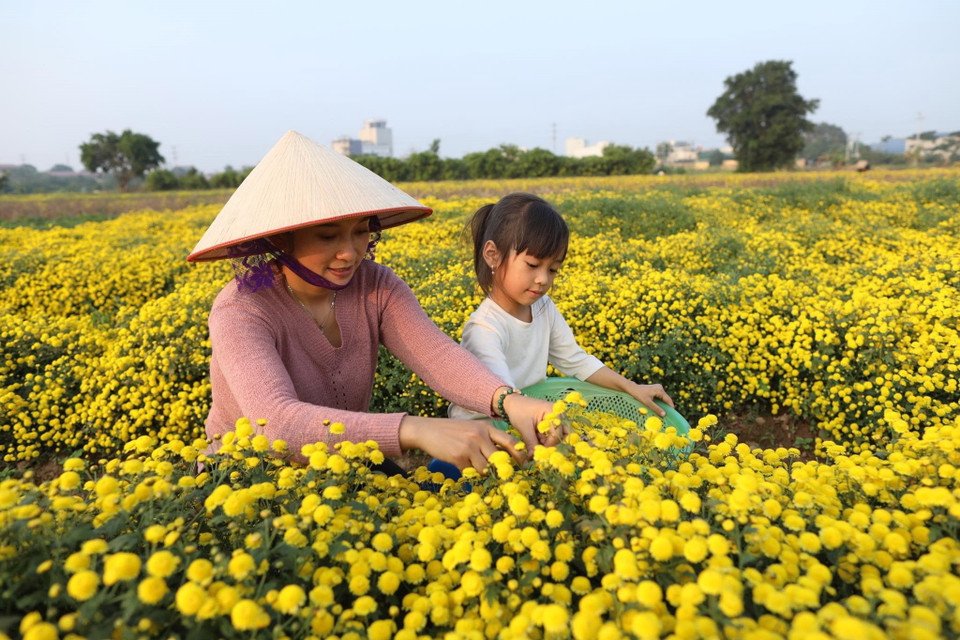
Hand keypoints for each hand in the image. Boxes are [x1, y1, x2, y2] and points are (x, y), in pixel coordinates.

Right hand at [398, 416, 523, 471]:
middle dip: (502, 470)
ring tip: (476, 471)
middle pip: (499, 459)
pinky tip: (463, 469)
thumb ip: (487, 440)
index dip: (519, 455)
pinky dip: (468, 475)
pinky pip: (470, 473)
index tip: (522, 465)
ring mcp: (469, 446)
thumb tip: (502, 458)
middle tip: (503, 478)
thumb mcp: (472, 429)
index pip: (510, 442)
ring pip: (485, 469)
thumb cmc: (451, 431)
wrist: (427, 430)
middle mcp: (480, 435)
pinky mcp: (458, 457)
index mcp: (486, 428)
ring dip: (483, 474)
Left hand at [501, 393, 567, 453]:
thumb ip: (531, 443)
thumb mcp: (524, 428)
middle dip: (554, 444)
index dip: (549, 445)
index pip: (557, 434)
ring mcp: (557, 419)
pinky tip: (538, 438)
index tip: (539, 452)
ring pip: (561, 436)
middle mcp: (559, 415)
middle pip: (565, 435)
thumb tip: (533, 458)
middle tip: (542, 448)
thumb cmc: (518, 411)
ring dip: (551, 442)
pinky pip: (555, 435)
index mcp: (554, 412)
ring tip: (539, 440)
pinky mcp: (553, 424)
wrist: (513, 403)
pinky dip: (548, 440)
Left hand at [626, 383, 673, 416]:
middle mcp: (660, 388)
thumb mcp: (647, 403)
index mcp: (659, 390)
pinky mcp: (655, 389)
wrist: (632, 389)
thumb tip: (664, 414)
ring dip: (663, 404)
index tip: (673, 414)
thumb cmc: (639, 395)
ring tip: (663, 412)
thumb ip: (656, 408)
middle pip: (666, 399)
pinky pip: (660, 397)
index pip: (668, 400)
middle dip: (666, 406)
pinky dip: (660, 402)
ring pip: (663, 398)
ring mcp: (658, 388)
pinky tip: (659, 407)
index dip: (671, 407)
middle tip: (668, 415)